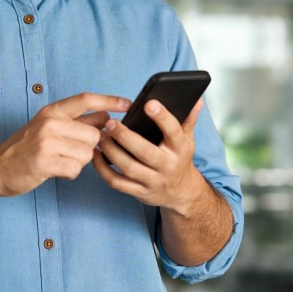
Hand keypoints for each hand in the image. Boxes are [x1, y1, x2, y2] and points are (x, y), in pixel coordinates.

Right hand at [0, 92, 131, 199]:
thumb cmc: (25, 148)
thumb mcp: (49, 127)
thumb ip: (77, 122)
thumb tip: (107, 118)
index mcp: (52, 111)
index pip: (86, 99)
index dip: (110, 101)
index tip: (128, 104)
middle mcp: (50, 122)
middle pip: (94, 134)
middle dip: (89, 148)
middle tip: (69, 153)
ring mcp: (47, 142)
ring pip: (87, 154)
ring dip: (78, 163)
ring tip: (59, 161)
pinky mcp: (45, 162)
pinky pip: (75, 170)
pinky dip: (69, 174)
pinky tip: (56, 171)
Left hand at [92, 98, 204, 213]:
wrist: (181, 192)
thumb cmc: (180, 159)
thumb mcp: (188, 139)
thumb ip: (188, 119)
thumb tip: (196, 99)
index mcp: (180, 148)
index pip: (173, 131)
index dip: (162, 117)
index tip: (148, 103)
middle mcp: (167, 166)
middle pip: (145, 151)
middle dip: (125, 136)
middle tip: (110, 123)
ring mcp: (153, 181)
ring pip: (128, 167)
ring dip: (111, 151)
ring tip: (100, 136)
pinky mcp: (139, 192)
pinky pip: (117, 182)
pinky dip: (103, 169)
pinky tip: (96, 155)